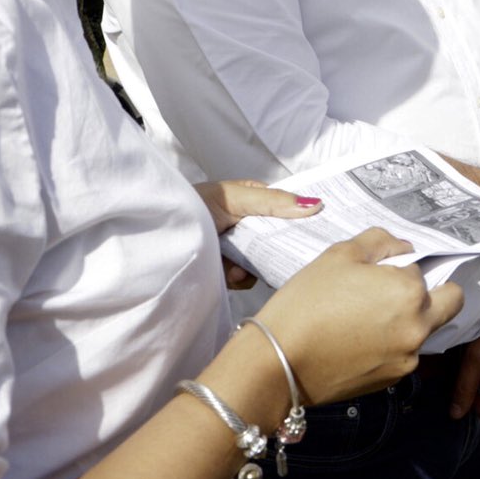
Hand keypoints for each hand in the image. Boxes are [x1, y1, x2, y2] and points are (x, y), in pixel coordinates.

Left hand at [194, 180, 321, 288]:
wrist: (157, 242)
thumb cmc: (191, 207)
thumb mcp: (235, 198)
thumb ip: (274, 202)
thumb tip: (315, 205)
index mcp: (253, 202)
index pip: (287, 209)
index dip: (304, 217)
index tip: (322, 227)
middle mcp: (248, 226)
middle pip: (280, 238)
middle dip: (279, 247)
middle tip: (276, 252)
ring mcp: (239, 251)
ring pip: (266, 261)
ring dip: (255, 265)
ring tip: (237, 265)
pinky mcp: (228, 273)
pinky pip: (248, 280)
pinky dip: (240, 278)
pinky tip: (226, 273)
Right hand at [255, 227, 462, 405]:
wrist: (278, 363)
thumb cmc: (307, 302)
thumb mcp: (340, 254)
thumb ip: (381, 242)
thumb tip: (403, 248)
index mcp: (410, 292)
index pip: (422, 268)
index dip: (400, 266)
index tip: (376, 272)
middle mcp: (418, 328)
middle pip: (450, 303)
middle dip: (434, 293)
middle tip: (394, 293)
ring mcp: (407, 359)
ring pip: (424, 330)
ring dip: (407, 321)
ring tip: (362, 320)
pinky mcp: (391, 381)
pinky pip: (403, 354)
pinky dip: (389, 345)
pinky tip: (355, 341)